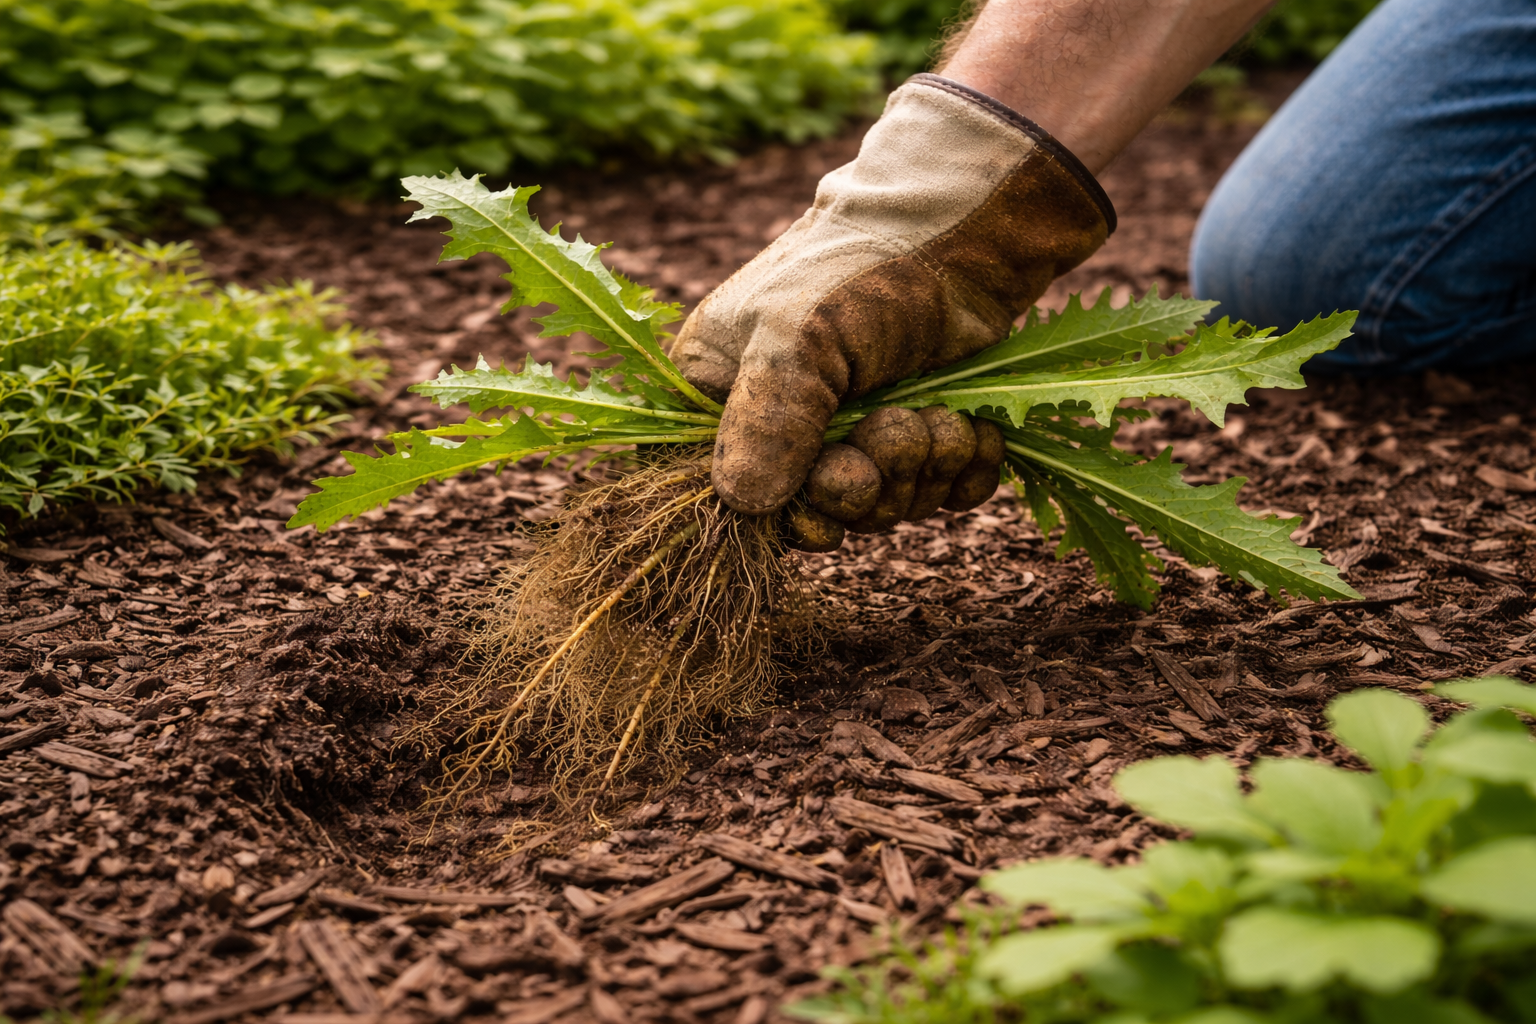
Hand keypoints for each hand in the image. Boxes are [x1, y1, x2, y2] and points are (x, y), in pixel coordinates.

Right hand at [671, 74, 1113, 525]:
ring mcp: (860, 430)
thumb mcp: (793, 338)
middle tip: (894, 431)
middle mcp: (788, 422)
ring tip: (936, 414)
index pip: (737, 495)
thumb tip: (742, 505)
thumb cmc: (860, 267)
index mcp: (725, 395)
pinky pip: (944, 494)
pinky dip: (964, 470)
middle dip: (869, 485)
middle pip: (823, 512)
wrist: (963, 226)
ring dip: (922, 466)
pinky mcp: (926, 432)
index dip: (788, 514)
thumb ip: (763, 425)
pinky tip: (970, 429)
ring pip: (888, 505)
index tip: (826, 500)